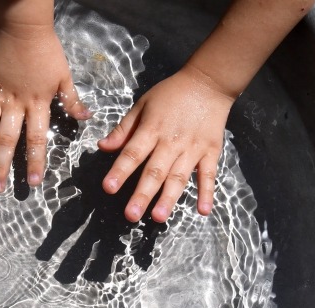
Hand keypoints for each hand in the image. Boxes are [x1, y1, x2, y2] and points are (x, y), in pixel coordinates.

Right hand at [0, 26, 90, 192]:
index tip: (32, 183)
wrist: (23, 26)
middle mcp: (14, 104)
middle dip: (1, 166)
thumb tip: (87, 118)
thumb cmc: (46, 51)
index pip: (36, 138)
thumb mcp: (64, 76)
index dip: (35, 161)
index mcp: (37, 104)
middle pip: (6, 140)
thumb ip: (72, 100)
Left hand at [97, 66, 234, 222]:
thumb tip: (103, 147)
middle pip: (155, 171)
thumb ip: (124, 129)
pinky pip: (209, 174)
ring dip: (169, 198)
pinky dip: (206, 192)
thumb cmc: (171, 94)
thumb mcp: (142, 105)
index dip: (120, 171)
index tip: (108, 188)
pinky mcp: (211, 151)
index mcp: (151, 129)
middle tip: (131, 215)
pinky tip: (203, 210)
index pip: (132, 153)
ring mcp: (193, 148)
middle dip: (142, 194)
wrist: (208, 82)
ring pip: (179, 176)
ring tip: (158, 217)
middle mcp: (171, 142)